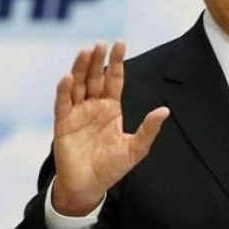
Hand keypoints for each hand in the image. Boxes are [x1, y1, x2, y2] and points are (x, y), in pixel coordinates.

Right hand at [51, 41, 168, 215]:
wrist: (88, 186)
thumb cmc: (112, 167)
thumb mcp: (136, 148)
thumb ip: (148, 129)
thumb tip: (165, 110)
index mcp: (111, 108)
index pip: (114, 79)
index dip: (117, 61)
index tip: (119, 43)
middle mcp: (93, 105)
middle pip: (95, 77)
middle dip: (97, 59)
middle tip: (100, 43)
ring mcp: (77, 112)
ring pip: (78, 84)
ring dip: (80, 68)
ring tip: (85, 51)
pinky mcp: (63, 123)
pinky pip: (62, 103)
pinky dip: (64, 90)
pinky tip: (67, 77)